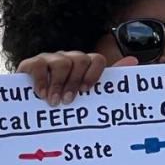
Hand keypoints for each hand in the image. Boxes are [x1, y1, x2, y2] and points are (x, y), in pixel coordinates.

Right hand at [18, 51, 138, 105]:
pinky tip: (41, 94)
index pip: (96, 59)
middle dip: (74, 82)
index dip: (94, 74)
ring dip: (58, 85)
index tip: (87, 91)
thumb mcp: (86, 96)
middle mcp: (68, 59)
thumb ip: (108, 80)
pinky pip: (38, 66)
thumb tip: (134, 60)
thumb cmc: (64, 101)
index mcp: (84, 65)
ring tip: (54, 102)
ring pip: (61, 63)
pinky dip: (40, 81)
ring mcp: (50, 59)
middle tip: (69, 101)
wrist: (32, 105)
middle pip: (78, 60)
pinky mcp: (31, 64)